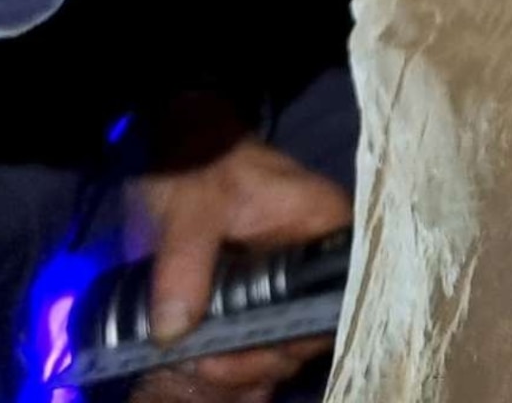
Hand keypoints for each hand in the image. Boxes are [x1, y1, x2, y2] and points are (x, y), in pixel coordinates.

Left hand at [127, 124, 351, 401]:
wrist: (183, 145)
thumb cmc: (202, 161)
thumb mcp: (193, 205)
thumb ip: (186, 262)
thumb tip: (174, 331)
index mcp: (323, 223)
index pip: (338, 294)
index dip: (300, 335)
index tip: (251, 354)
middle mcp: (317, 255)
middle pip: (308, 327)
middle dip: (261, 357)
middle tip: (208, 365)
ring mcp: (289, 274)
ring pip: (285, 337)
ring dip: (245, 362)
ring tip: (199, 364)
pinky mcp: (262, 288)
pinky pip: (263, 333)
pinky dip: (238, 355)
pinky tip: (207, 363)